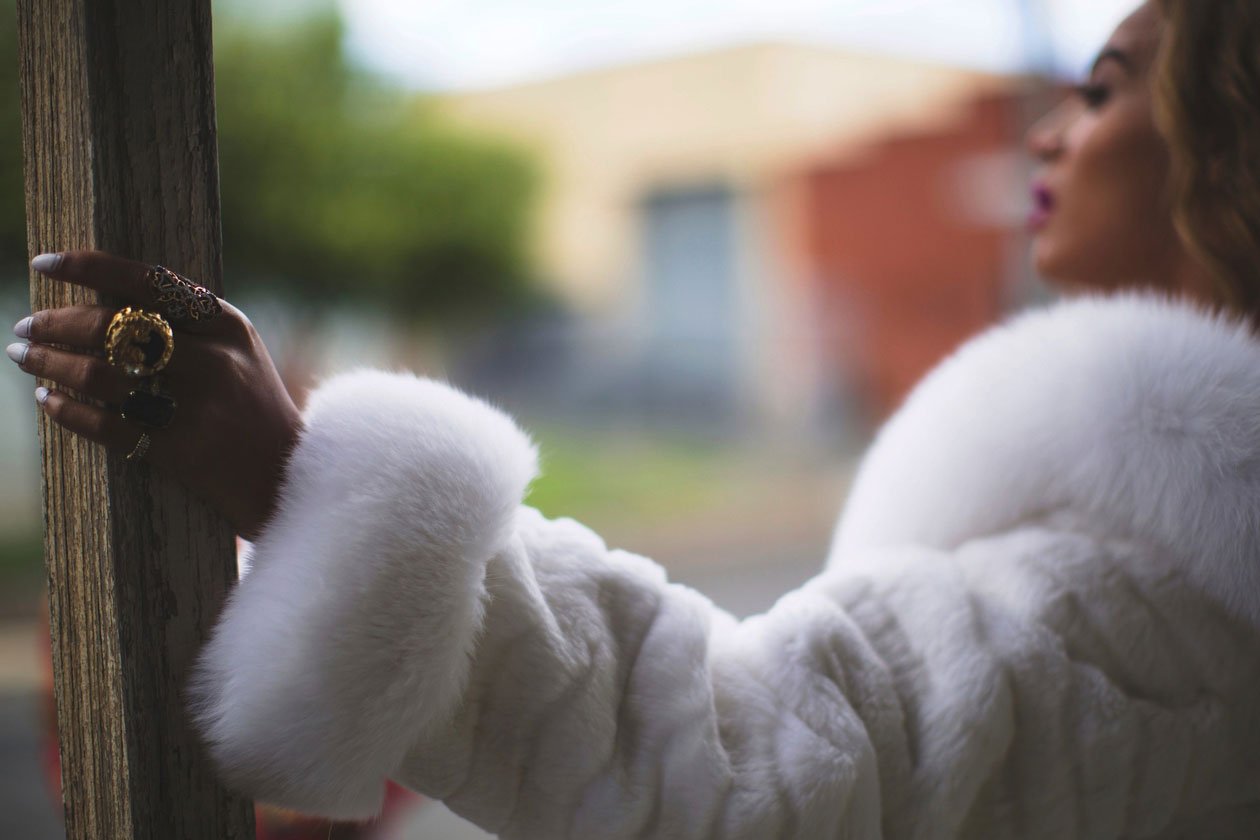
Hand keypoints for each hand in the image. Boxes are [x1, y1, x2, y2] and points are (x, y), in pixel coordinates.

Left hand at [8, 250, 302, 539]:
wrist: (288, 475)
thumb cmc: (252, 406)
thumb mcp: (237, 351)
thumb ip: (186, 323)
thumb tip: (97, 298)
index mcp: (227, 324)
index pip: (147, 281)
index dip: (89, 267)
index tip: (44, 263)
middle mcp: (213, 360)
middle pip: (116, 327)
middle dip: (56, 323)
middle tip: (25, 326)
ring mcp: (197, 406)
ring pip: (101, 374)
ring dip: (51, 364)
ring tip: (26, 359)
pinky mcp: (179, 450)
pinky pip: (105, 424)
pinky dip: (67, 411)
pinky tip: (47, 400)